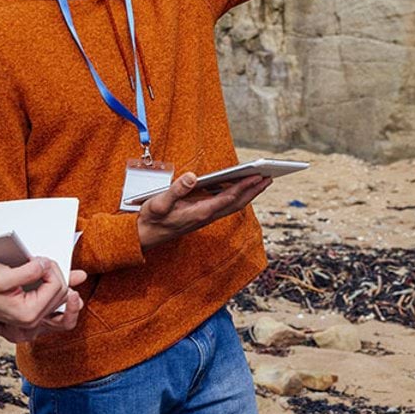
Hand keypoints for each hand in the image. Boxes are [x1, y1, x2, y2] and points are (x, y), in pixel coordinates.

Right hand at [0, 258, 71, 328]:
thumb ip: (27, 271)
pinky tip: (70, 297)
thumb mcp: (1, 275)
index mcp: (27, 315)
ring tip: (77, 279)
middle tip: (44, 263)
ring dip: (70, 296)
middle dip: (57, 275)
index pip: (57, 287)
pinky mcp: (32, 324)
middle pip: (61, 296)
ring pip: (64, 315)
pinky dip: (64, 308)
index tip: (39, 260)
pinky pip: (56, 321)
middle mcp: (32, 325)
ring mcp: (33, 327)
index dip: (52, 269)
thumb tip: (46, 266)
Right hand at [137, 172, 271, 249]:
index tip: (258, 176)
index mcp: (199, 213)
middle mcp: (206, 216)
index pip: (228, 198)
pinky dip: (236, 194)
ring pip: (233, 204)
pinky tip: (239, 184)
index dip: (244, 187)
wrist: (144, 236)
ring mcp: (205, 216)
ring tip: (261, 179)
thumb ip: (176, 190)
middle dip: (254, 190)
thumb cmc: (151, 219)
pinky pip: (225, 204)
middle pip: (237, 203)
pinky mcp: (202, 215)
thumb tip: (192, 176)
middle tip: (270, 176)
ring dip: (248, 193)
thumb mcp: (159, 203)